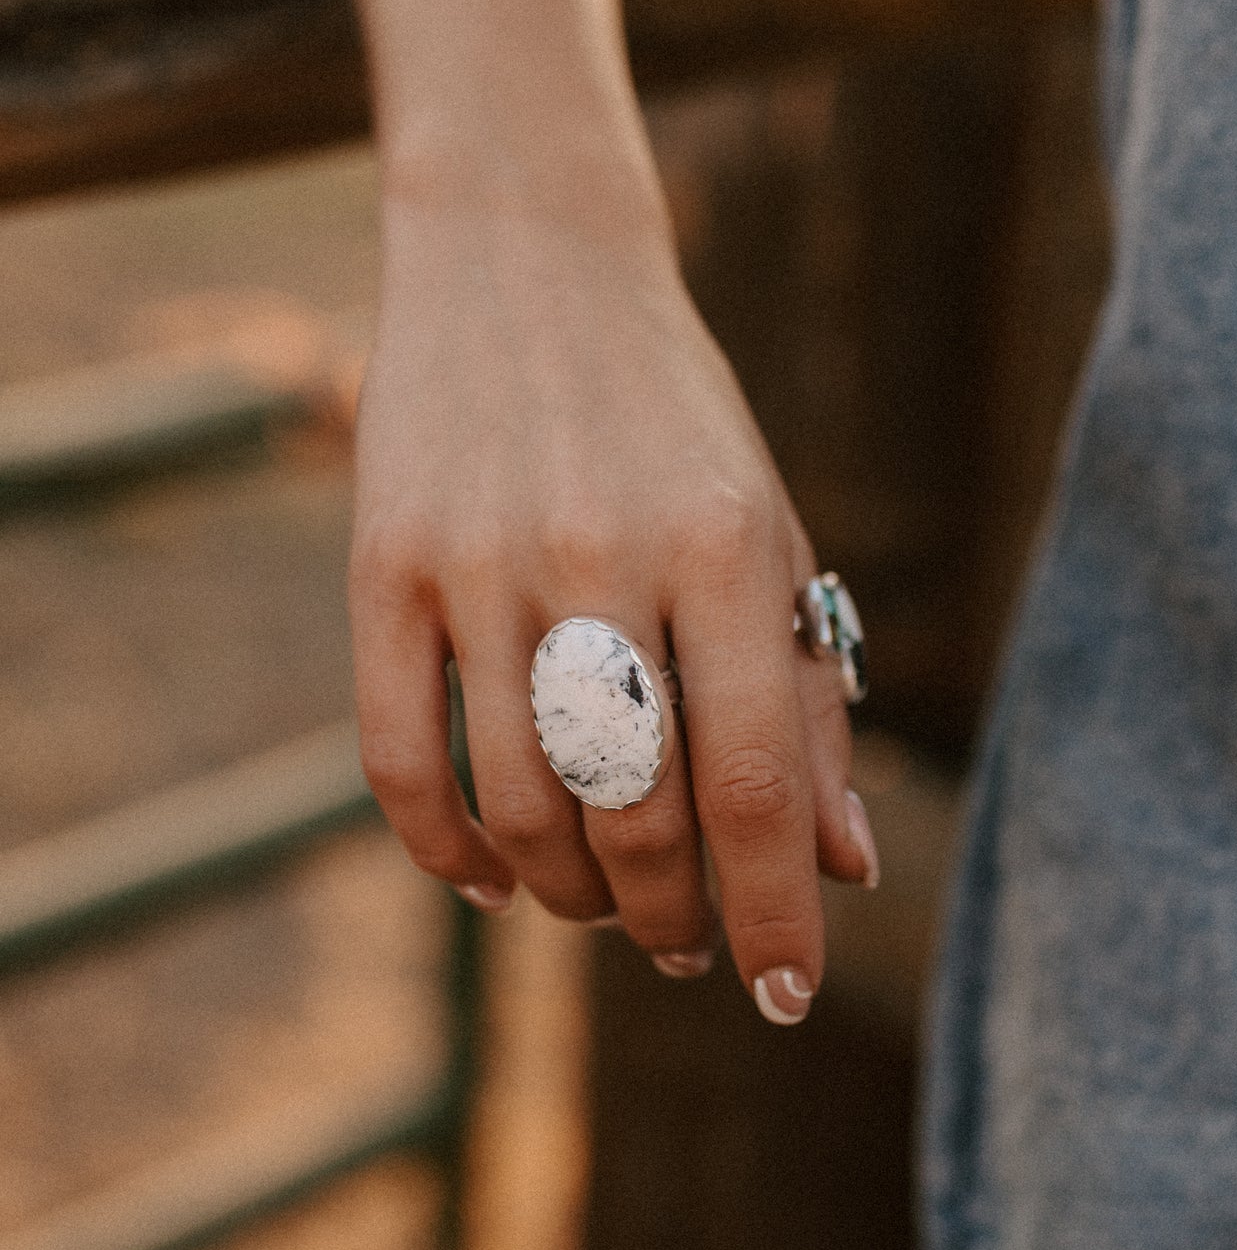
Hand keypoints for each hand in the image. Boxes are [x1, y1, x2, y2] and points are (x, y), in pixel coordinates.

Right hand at [349, 200, 877, 1021]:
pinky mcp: (381, 565)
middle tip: (687, 942)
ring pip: (522, 806)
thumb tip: (843, 862)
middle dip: (674, 916)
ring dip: (570, 895)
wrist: (526, 260)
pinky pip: (397, 759)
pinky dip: (445, 851)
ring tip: (605, 907)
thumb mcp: (770, 530)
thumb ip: (808, 692)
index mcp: (726, 543)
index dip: (777, 910)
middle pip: (639, 813)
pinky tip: (492, 881)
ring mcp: (480, 561)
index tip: (784, 989)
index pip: (756, 784)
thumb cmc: (677, 418)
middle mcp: (604, 553)